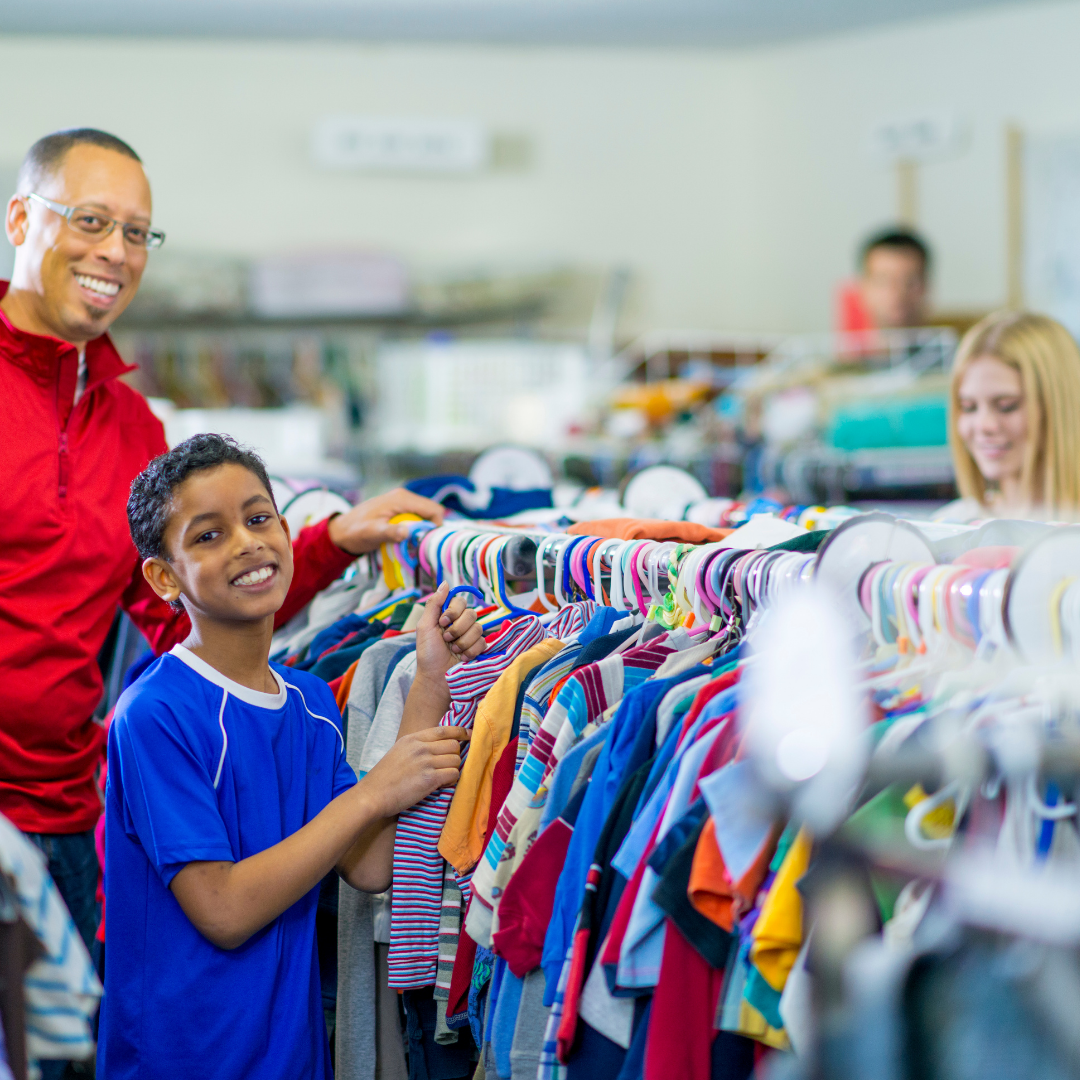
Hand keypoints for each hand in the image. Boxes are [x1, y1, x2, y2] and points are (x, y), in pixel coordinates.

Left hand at [326, 488, 445, 555]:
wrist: (341, 531)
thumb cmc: (355, 532)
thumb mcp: (372, 533)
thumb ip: (390, 532)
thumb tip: (407, 533)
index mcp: (402, 499)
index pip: (434, 510)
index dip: (436, 526)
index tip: (428, 541)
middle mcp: (405, 497)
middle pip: (432, 512)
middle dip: (431, 528)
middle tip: (421, 544)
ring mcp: (402, 502)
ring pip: (425, 516)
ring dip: (423, 530)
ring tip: (413, 543)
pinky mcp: (399, 509)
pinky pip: (417, 518)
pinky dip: (416, 529)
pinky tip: (407, 539)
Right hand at [362, 726, 469, 816]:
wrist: (372, 795)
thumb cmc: (384, 778)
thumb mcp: (399, 752)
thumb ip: (418, 746)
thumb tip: (440, 747)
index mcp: (413, 738)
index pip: (444, 730)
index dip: (461, 732)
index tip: (469, 735)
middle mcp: (420, 747)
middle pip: (454, 745)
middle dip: (455, 756)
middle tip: (448, 767)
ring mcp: (425, 762)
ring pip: (456, 760)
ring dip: (454, 770)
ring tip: (443, 778)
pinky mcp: (429, 779)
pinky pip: (453, 774)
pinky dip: (451, 780)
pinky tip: (442, 785)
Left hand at [415, 582, 486, 684]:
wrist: (436, 677)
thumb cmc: (427, 653)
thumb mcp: (425, 626)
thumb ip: (435, 604)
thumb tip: (445, 582)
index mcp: (448, 616)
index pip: (460, 601)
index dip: (453, 611)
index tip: (442, 622)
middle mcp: (461, 623)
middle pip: (471, 613)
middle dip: (457, 629)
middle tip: (446, 639)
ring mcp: (471, 635)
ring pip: (478, 628)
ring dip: (463, 642)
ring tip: (453, 650)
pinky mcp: (479, 648)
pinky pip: (483, 642)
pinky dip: (470, 651)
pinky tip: (462, 657)